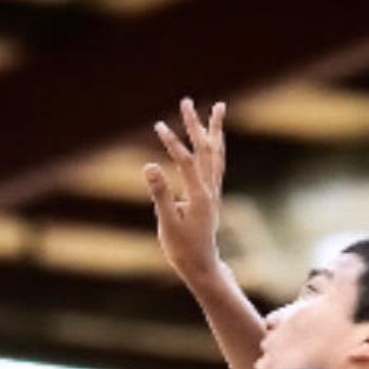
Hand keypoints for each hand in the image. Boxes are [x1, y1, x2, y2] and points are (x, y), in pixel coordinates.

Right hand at [145, 97, 225, 281]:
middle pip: (206, 150)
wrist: (202, 267)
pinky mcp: (211, 197)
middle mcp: (210, 191)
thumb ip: (159, 194)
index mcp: (199, 197)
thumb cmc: (183, 249)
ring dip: (215, 131)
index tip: (158, 126)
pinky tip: (213, 139)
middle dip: (195, 124)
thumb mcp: (167, 224)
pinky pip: (217, 165)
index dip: (172, 142)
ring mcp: (213, 193)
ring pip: (216, 155)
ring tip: (219, 108)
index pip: (187, 161)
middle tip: (186, 101)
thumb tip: (150, 166)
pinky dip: (216, 147)